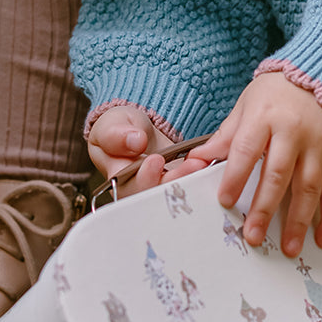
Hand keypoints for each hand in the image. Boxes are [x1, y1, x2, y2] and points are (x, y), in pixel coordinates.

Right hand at [87, 105, 210, 196]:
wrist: (138, 130)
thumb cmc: (120, 130)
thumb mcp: (112, 125)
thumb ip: (116, 134)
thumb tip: (135, 141)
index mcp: (118, 178)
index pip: (129, 187)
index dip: (144, 178)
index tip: (156, 161)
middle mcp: (140, 189)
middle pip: (156, 196)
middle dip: (175, 182)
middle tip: (191, 165)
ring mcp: (161, 188)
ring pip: (175, 193)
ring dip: (190, 181)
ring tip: (201, 164)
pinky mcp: (179, 183)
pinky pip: (189, 185)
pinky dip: (199, 177)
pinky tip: (209, 166)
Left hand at [193, 73, 321, 258]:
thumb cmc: (278, 91)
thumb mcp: (247, 105)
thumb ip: (226, 136)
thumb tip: (196, 161)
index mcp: (265, 116)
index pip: (247, 149)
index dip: (235, 176)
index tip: (224, 201)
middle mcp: (294, 131)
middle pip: (278, 174)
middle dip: (264, 208)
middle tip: (253, 236)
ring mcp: (318, 144)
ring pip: (309, 186)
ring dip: (299, 220)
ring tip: (288, 247)